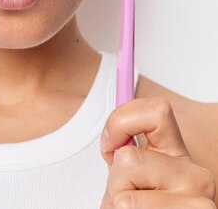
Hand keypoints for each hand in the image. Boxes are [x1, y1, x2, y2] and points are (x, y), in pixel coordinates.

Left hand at [99, 96, 216, 207]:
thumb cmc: (134, 208)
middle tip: (126, 197)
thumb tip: (116, 143)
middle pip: (130, 160)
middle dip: (116, 182)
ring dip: (120, 208)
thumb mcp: (126, 177)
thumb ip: (122, 154)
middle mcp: (196, 176)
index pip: (158, 111)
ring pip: (128, 200)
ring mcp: (200, 206)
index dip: (122, 121)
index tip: (109, 146)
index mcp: (177, 152)